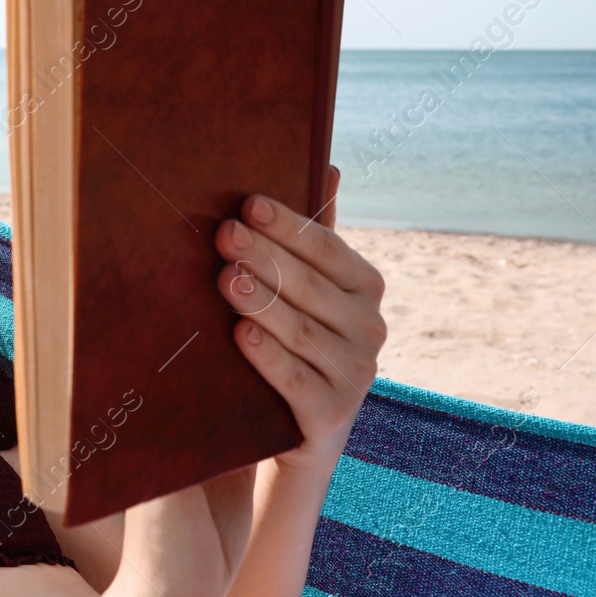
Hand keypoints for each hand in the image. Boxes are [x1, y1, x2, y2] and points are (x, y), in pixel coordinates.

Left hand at [213, 166, 386, 471]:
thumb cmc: (296, 342)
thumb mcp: (307, 288)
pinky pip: (299, 382)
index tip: (247, 203)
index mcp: (365, 287)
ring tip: (226, 279)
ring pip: (305, 332)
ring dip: (264, 302)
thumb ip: (315, 235)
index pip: (327, 248)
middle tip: (224, 235)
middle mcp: (370, 329)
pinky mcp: (332, 417)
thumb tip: (328, 164)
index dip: (288, 225)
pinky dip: (270, 358)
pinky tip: (242, 336)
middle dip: (266, 258)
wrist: (294, 432)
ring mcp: (356, 375)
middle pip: (312, 287)